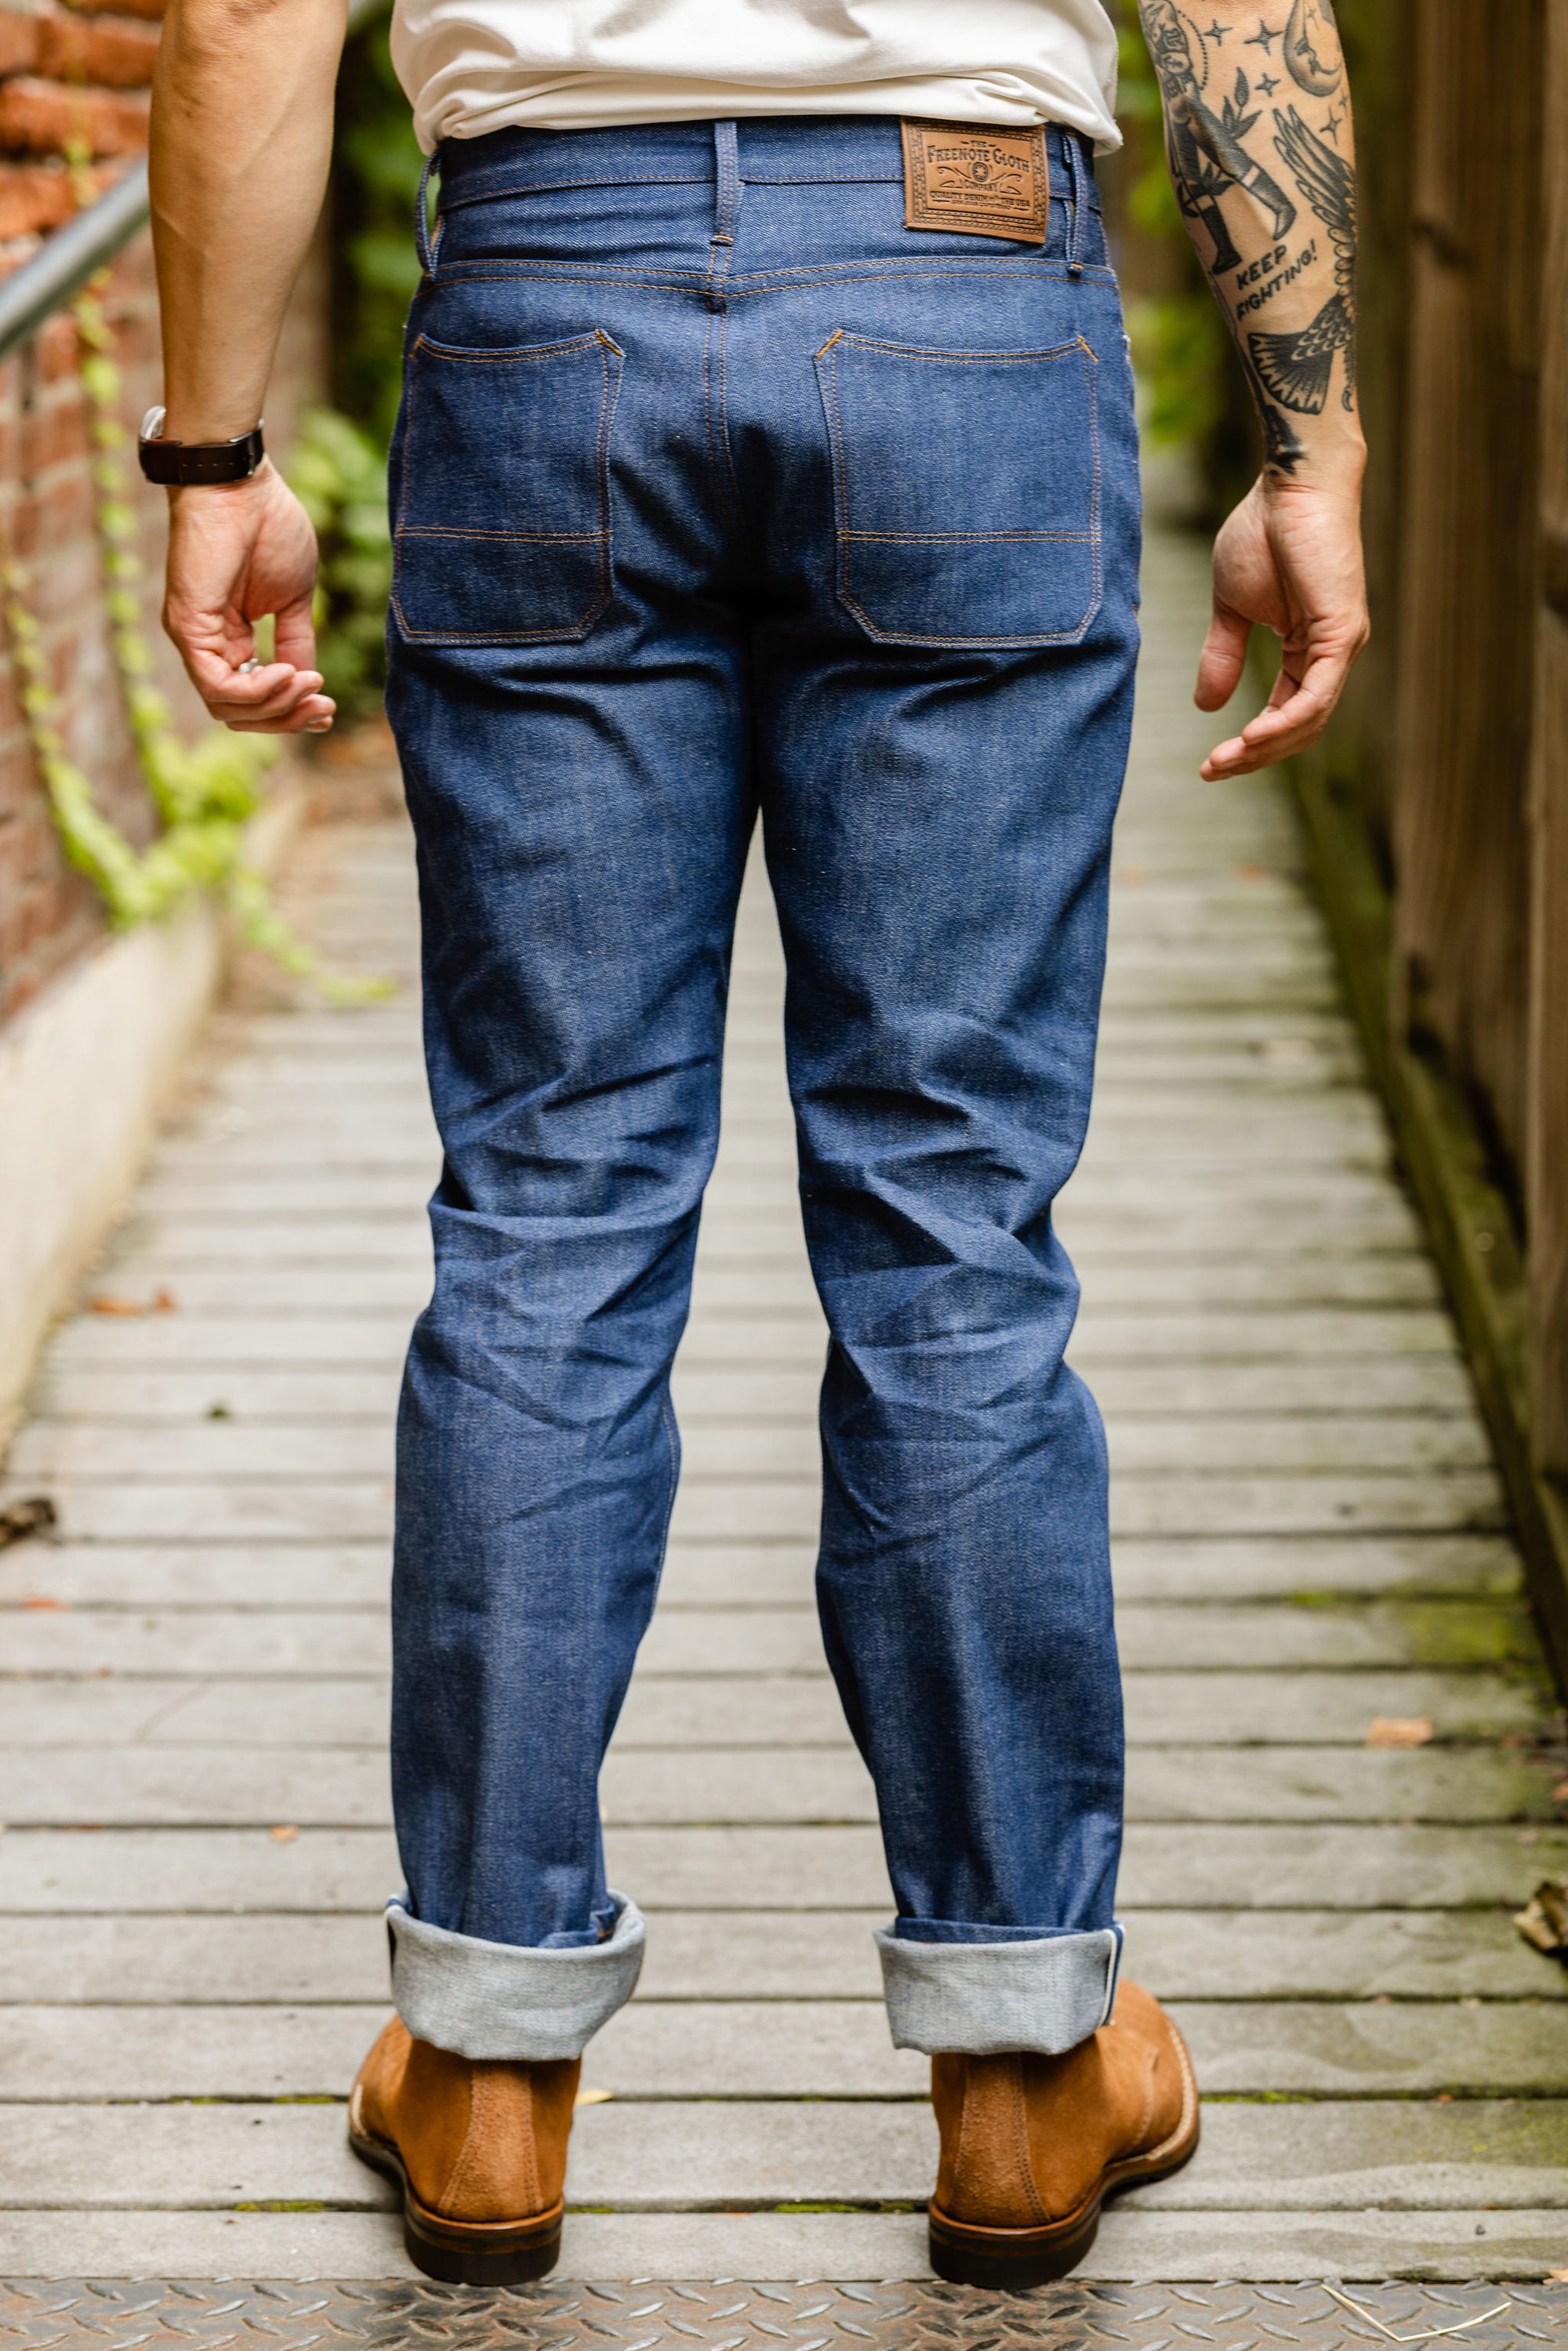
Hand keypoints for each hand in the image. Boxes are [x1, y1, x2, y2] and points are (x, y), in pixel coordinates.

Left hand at [162, 459, 335, 733]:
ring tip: (307, 684)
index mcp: (229, 637)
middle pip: (239, 713)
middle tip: (323, 706)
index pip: (252, 697)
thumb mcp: (293, 598)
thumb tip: (306, 680)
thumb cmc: (267, 526)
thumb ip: (296, 641)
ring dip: (276, 706)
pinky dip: (257, 691)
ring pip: (227, 708)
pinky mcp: (187, 629)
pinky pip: (218, 686)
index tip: (328, 708)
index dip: (291, 711)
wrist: (239, 483)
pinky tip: (287, 675)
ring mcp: (193, 639)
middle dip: (287, 718)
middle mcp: (206, 644)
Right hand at [1193, 469, 1368, 780]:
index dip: (1251, 746)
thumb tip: (1205, 707)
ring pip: (1309, 720)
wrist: (1290, 484)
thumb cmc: (1265, 531)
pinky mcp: (1343, 631)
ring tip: (1226, 760)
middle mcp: (1333, 654)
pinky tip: (1253, 737)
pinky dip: (1285, 722)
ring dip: (1265, 748)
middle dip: (1255, 757)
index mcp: (1310, 650)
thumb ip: (1223, 655)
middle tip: (1212, 771)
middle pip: (1300, 729)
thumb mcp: (1231, 607)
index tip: (1209, 764)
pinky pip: (1316, 695)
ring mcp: (1343, 645)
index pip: (1287, 714)